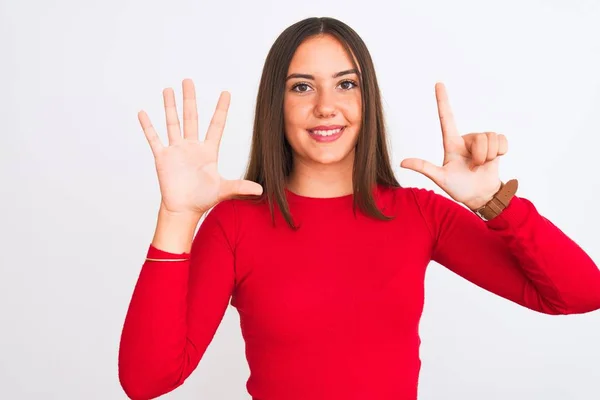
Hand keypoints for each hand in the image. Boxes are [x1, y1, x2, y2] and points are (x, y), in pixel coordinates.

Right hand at [138, 79, 262, 215]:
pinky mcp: (163, 158)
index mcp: (208, 150)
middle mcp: (192, 146)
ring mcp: (176, 150)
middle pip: (191, 117)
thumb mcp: (224, 190)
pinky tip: (143, 112)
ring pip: (172, 123)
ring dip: (170, 106)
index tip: (226, 92)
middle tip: (188, 80)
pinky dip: (148, 126)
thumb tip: (261, 189)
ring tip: (168, 89)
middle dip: (189, 99)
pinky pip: (154, 139)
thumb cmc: (203, 199)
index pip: (216, 125)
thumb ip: (240, 186)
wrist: (183, 210)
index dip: (221, 109)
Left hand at [400, 82, 507, 209]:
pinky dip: (500, 153)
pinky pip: (502, 140)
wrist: (480, 195)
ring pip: (490, 139)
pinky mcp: (496, 143)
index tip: (438, 83)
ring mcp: (481, 140)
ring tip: (482, 165)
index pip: (446, 118)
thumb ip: (423, 168)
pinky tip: (494, 160)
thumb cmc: (459, 187)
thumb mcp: (440, 178)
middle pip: (479, 137)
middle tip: (474, 167)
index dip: (442, 100)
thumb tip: (402, 162)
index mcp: (451, 143)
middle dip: (480, 156)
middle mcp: (466, 138)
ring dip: (489, 156)